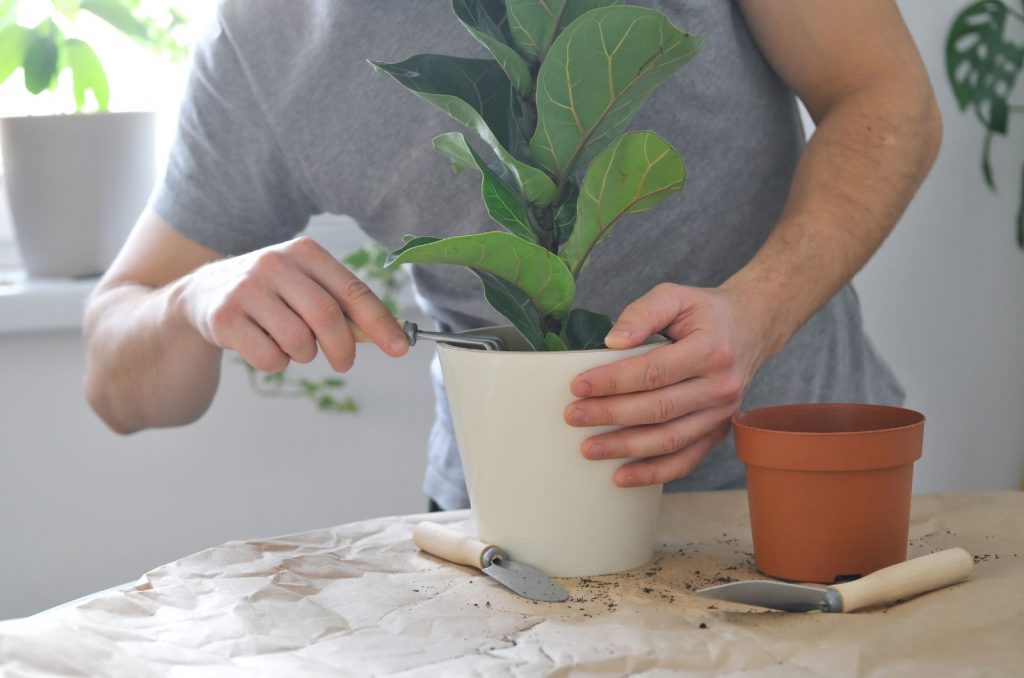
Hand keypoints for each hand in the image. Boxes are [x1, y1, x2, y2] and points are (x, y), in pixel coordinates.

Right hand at [172, 236, 407, 372]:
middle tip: (344, 363)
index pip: (352, 291)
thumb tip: (390, 335)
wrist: (203, 293)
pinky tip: (265, 345)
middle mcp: (275, 263)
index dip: (380, 323)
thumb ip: (344, 306)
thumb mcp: (306, 286)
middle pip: (327, 318)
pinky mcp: (224, 317)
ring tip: (291, 343)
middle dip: (343, 349)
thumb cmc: (272, 293)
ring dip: (304, 355)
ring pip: (298, 342)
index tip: (400, 348)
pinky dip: (276, 362)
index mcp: (305, 252)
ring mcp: (247, 289)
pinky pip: (270, 357)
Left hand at [564, 283, 773, 486]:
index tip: (578, 386)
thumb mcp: (676, 296)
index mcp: (711, 349)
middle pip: (658, 409)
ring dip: (626, 448)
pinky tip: (621, 476)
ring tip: (589, 448)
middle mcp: (721, 386)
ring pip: (669, 439)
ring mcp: (721, 414)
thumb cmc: (706, 313)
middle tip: (573, 416)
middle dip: (610, 415)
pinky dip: (653, 473)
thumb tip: (611, 342)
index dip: (613, 381)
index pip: (654, 371)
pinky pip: (685, 460)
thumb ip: (643, 313)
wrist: (752, 329)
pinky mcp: (717, 432)